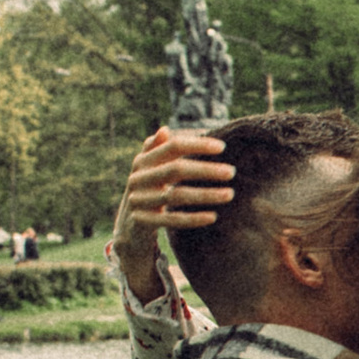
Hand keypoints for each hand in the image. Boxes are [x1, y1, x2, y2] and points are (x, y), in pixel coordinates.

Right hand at [111, 126, 235, 296]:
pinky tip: (213, 216)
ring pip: (176, 196)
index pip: (172, 147)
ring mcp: (138, 200)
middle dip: (205, 170)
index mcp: (142, 161)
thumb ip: (156, 151)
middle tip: (231, 172)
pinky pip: (172, 220)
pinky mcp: (142, 222)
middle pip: (176, 170)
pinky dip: (193, 218)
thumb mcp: (148, 171)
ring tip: (229, 194)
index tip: (222, 147)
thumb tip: (165, 130)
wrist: (127, 228)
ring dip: (205, 195)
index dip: (197, 145)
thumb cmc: (146, 193)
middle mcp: (138, 178)